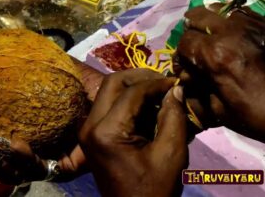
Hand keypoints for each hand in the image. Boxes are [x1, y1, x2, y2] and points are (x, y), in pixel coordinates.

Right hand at [0, 57, 104, 183]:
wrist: (123, 101)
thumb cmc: (95, 89)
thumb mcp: (67, 74)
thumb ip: (46, 64)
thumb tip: (20, 47)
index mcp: (34, 131)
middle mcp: (38, 148)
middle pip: (1, 157)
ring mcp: (50, 161)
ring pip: (14, 167)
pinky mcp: (65, 169)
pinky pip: (40, 169)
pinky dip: (23, 159)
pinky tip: (13, 143)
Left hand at [79, 69, 187, 196]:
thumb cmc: (153, 189)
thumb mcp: (171, 154)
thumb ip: (174, 116)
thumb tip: (175, 88)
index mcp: (105, 132)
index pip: (131, 92)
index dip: (156, 83)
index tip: (176, 82)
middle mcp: (89, 126)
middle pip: (112, 84)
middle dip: (140, 78)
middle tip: (164, 82)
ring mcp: (88, 130)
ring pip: (109, 92)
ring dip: (134, 88)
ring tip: (159, 93)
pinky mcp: (92, 135)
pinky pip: (109, 107)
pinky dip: (129, 101)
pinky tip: (149, 107)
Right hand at [176, 3, 264, 143]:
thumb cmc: (258, 115)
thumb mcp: (219, 110)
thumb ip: (198, 89)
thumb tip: (186, 78)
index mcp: (216, 55)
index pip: (184, 42)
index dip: (181, 56)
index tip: (186, 69)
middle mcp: (231, 32)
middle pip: (198, 16)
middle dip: (192, 32)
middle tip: (196, 49)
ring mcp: (251, 24)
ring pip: (219, 9)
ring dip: (211, 23)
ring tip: (214, 39)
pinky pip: (240, 12)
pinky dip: (231, 22)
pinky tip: (234, 38)